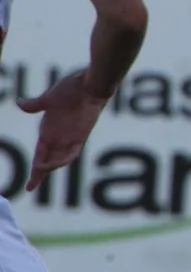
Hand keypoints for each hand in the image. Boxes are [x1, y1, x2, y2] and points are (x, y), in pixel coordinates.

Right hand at [16, 71, 111, 193]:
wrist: (89, 84)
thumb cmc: (71, 88)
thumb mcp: (48, 99)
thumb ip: (35, 105)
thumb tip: (19, 103)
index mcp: (49, 131)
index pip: (40, 154)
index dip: (34, 167)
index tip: (29, 183)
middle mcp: (59, 137)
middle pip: (47, 161)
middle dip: (39, 174)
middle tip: (30, 188)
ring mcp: (70, 137)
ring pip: (59, 159)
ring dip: (49, 167)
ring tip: (38, 174)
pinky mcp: (81, 135)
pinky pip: (72, 152)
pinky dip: (62, 159)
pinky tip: (52, 165)